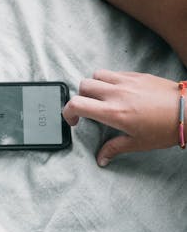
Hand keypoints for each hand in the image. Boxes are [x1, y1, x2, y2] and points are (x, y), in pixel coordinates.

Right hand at [63, 70, 179, 165]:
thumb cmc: (164, 129)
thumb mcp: (137, 143)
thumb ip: (114, 148)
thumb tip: (102, 159)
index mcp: (112, 112)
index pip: (77, 104)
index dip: (68, 112)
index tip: (74, 121)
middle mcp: (116, 93)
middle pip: (83, 85)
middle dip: (80, 97)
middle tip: (87, 110)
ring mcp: (126, 81)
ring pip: (96, 75)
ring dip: (93, 85)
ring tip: (101, 98)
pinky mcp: (136, 75)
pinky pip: (114, 72)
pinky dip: (109, 81)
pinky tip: (118, 93)